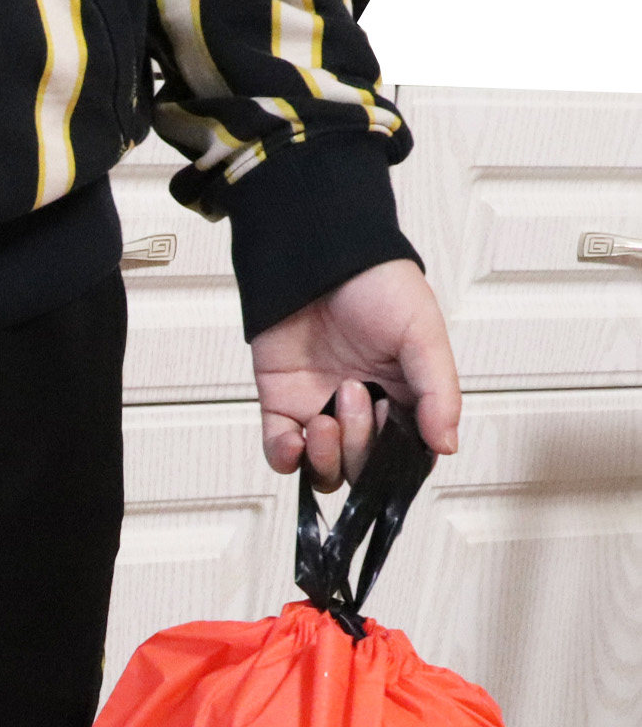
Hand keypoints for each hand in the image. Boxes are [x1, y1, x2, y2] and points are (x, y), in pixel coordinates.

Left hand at [250, 258, 460, 491]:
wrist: (319, 256)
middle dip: (360, 447)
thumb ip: (438, 392)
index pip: (406, 457)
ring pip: (325, 470)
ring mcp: (320, 411)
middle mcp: (363, 411)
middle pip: (363, 468)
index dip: (399, 460)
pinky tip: (296, 441)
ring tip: (327, 417)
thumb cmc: (377, 285)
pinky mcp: (281, 407)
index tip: (397, 432)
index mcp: (404, 398)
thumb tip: (445, 445)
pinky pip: (281, 454)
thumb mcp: (423, 335)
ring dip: (327, 458)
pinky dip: (286, 458)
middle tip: (358, 395)